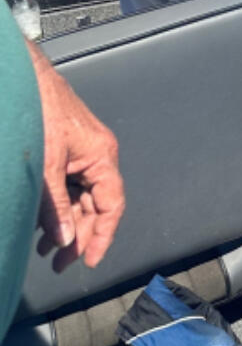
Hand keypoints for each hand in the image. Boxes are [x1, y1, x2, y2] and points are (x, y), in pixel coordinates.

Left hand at [30, 48, 124, 271]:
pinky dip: (57, 208)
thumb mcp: (46, 168)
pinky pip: (68, 187)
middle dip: (78, 237)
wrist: (26, 81)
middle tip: (58, 264)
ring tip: (44, 251)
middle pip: (95, 206)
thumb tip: (64, 239)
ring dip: (64, 224)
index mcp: (102, 157)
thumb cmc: (41, 112)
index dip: (102, 236)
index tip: (89, 261)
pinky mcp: (66, 151)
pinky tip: (42, 225)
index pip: (112, 206)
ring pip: (79, 198)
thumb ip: (56, 206)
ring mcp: (82, 154)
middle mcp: (97, 156)